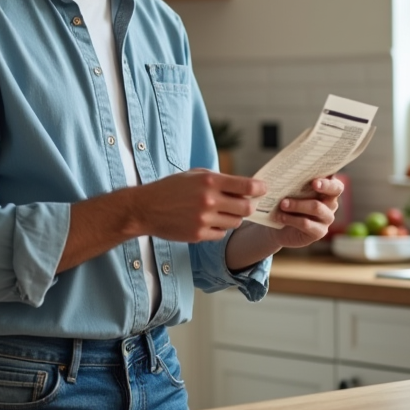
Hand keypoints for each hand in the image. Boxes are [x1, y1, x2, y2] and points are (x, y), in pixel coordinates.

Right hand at [135, 170, 266, 242]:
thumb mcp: (194, 175)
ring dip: (233, 218)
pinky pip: (221, 234)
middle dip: (249, 206)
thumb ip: (219, 179)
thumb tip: (244, 186)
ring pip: (235, 223)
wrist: (146, 208)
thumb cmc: (171, 188)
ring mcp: (204, 219)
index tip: (263, 189)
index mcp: (210, 181)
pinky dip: (219, 229)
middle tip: (245, 204)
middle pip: (246, 208)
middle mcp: (209, 200)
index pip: (246, 186)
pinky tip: (208, 222)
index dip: (259, 188)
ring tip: (221, 212)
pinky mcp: (199, 235)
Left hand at [268, 175, 344, 248]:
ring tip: (282, 204)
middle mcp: (330, 203)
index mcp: (326, 189)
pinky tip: (280, 217)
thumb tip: (276, 178)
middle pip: (333, 193)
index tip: (316, 181)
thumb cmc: (286, 200)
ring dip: (298, 204)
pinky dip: (292, 219)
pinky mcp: (319, 232)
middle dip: (322, 186)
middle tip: (311, 184)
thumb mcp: (288, 189)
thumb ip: (289, 182)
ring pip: (317, 208)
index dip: (329, 182)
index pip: (336, 184)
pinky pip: (307, 224)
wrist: (278, 223)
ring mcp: (326, 219)